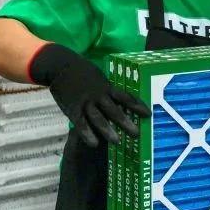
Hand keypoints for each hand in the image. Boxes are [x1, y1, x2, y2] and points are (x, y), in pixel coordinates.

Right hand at [29, 43, 150, 147]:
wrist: (60, 65)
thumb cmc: (82, 71)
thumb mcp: (98, 76)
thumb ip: (108, 88)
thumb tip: (121, 98)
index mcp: (106, 87)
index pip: (126, 97)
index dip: (137, 106)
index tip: (148, 115)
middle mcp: (98, 95)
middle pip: (114, 110)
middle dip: (125, 122)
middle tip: (136, 134)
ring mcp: (85, 103)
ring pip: (98, 118)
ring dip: (108, 130)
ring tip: (117, 141)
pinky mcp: (73, 109)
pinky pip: (81, 123)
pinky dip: (87, 134)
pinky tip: (94, 144)